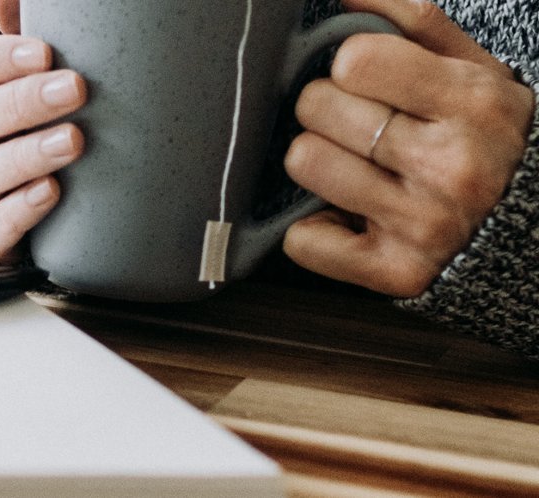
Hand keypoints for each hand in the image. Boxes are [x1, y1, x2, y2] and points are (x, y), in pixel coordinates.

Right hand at [0, 0, 86, 263]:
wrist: (76, 192)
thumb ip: (36, 19)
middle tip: (75, 89)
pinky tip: (51, 192)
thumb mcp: (50, 63)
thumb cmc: (62, 110)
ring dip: (23, 157)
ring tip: (72, 142)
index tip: (44, 51)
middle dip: (22, 103)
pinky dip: (16, 214)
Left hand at [284, 0, 534, 296]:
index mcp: (474, 102)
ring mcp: (426, 224)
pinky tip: (350, 218)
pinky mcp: (396, 272)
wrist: (526, 226)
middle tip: (360, 128)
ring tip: (356, 166)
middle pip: (318, 108)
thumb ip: (410, 20)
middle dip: (327, 111)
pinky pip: (303, 241)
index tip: (367, 81)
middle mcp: (454, 165)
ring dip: (317, 163)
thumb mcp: (471, 67)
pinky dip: (315, 230)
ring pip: (304, 163)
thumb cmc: (480, 135)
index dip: (348, 66)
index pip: (354, 59)